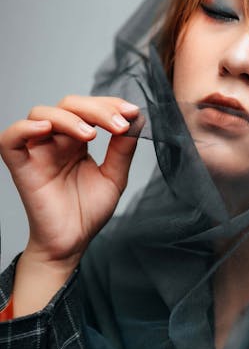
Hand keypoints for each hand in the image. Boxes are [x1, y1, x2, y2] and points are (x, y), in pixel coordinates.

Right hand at [0, 95, 139, 268]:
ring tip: (92, 135)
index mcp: (76, 140)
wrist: (71, 243)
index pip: (89, 108)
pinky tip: (47, 129)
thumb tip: (136, 118)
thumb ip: (123, 148)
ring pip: (41, 113)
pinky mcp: (21, 166)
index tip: (132, 112)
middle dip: (97, 109)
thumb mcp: (114, 176)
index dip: (109, 104)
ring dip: (69, 117)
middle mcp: (55, 140)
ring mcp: (37, 151)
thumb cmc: (88, 212)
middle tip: (120, 125)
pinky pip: (10, 138)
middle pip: (68, 105)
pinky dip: (25, 128)